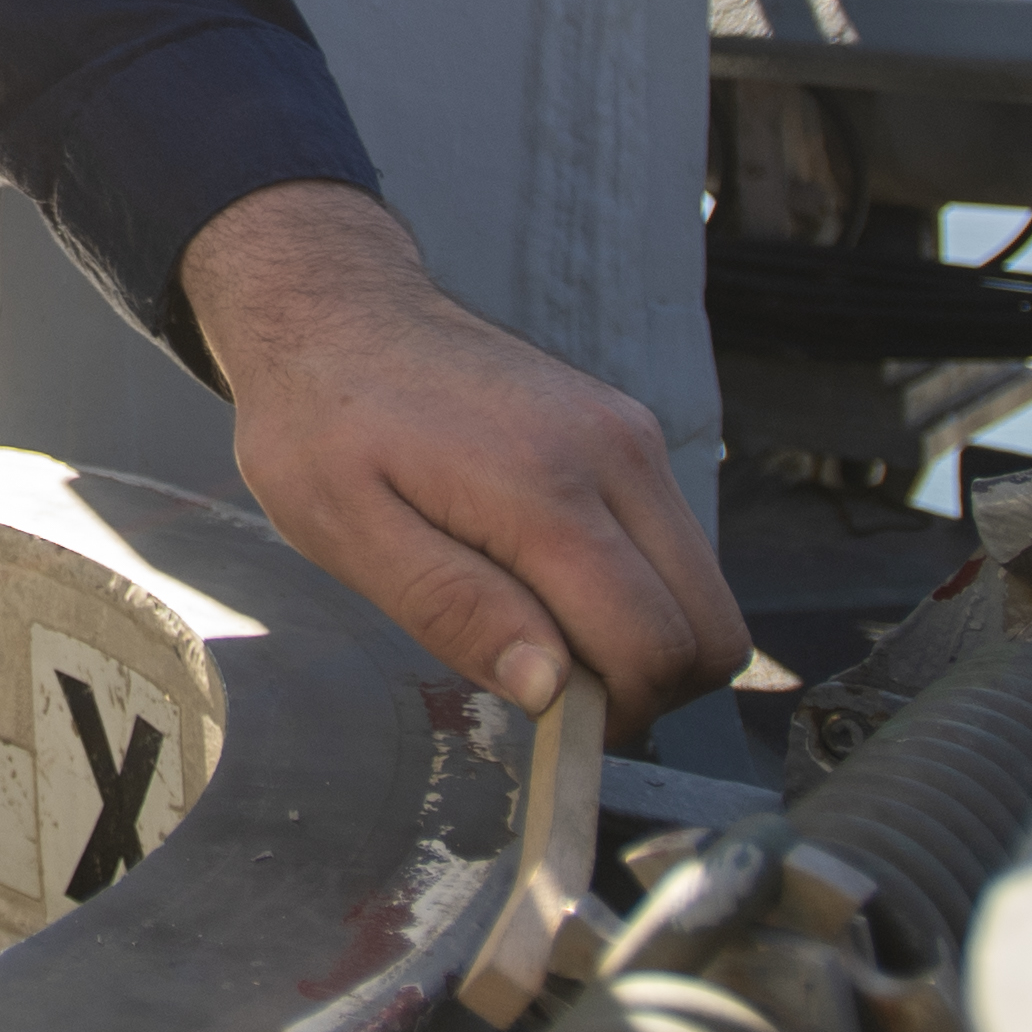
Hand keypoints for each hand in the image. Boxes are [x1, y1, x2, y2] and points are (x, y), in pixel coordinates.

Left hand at [184, 182, 748, 723]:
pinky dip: (634, 590)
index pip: (651, 645)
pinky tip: (546, 580)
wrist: (337, 307)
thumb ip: (454, 609)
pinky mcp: (627, 433)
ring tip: (536, 626)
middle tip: (550, 688)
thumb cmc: (324, 420)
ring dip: (642, 638)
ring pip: (702, 592)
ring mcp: (630, 438)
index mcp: (545, 488)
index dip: (614, 715)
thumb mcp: (346, 531)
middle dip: (647, 687)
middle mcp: (615, 455)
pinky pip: (672, 547)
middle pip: (708, 628)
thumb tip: (550, 687)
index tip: (548, 723)